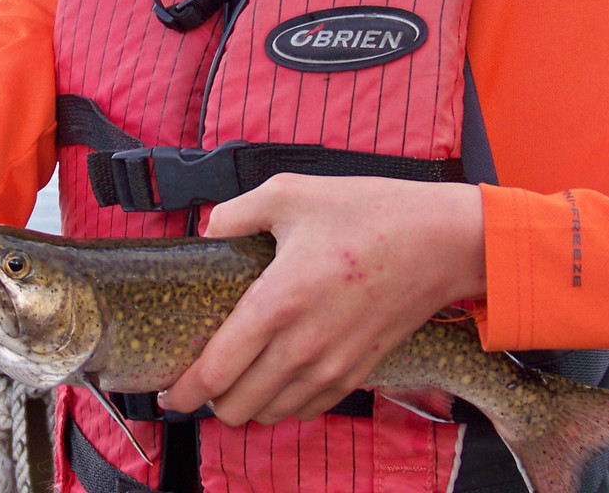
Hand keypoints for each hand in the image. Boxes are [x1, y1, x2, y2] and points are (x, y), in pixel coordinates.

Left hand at [157, 173, 484, 425]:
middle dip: (208, 400)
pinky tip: (275, 378)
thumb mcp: (287, 193)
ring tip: (233, 379)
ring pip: (271, 414)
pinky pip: (309, 410)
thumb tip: (207, 232)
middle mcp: (302, 347)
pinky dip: (283, 404)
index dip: (184, 390)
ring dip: (245, 404)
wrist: (442, 241)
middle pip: (236, 406)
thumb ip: (233, 215)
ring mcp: (333, 367)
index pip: (216, 372)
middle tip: (197, 379)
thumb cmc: (366, 212)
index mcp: (277, 303)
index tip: (166, 391)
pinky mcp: (359, 372)